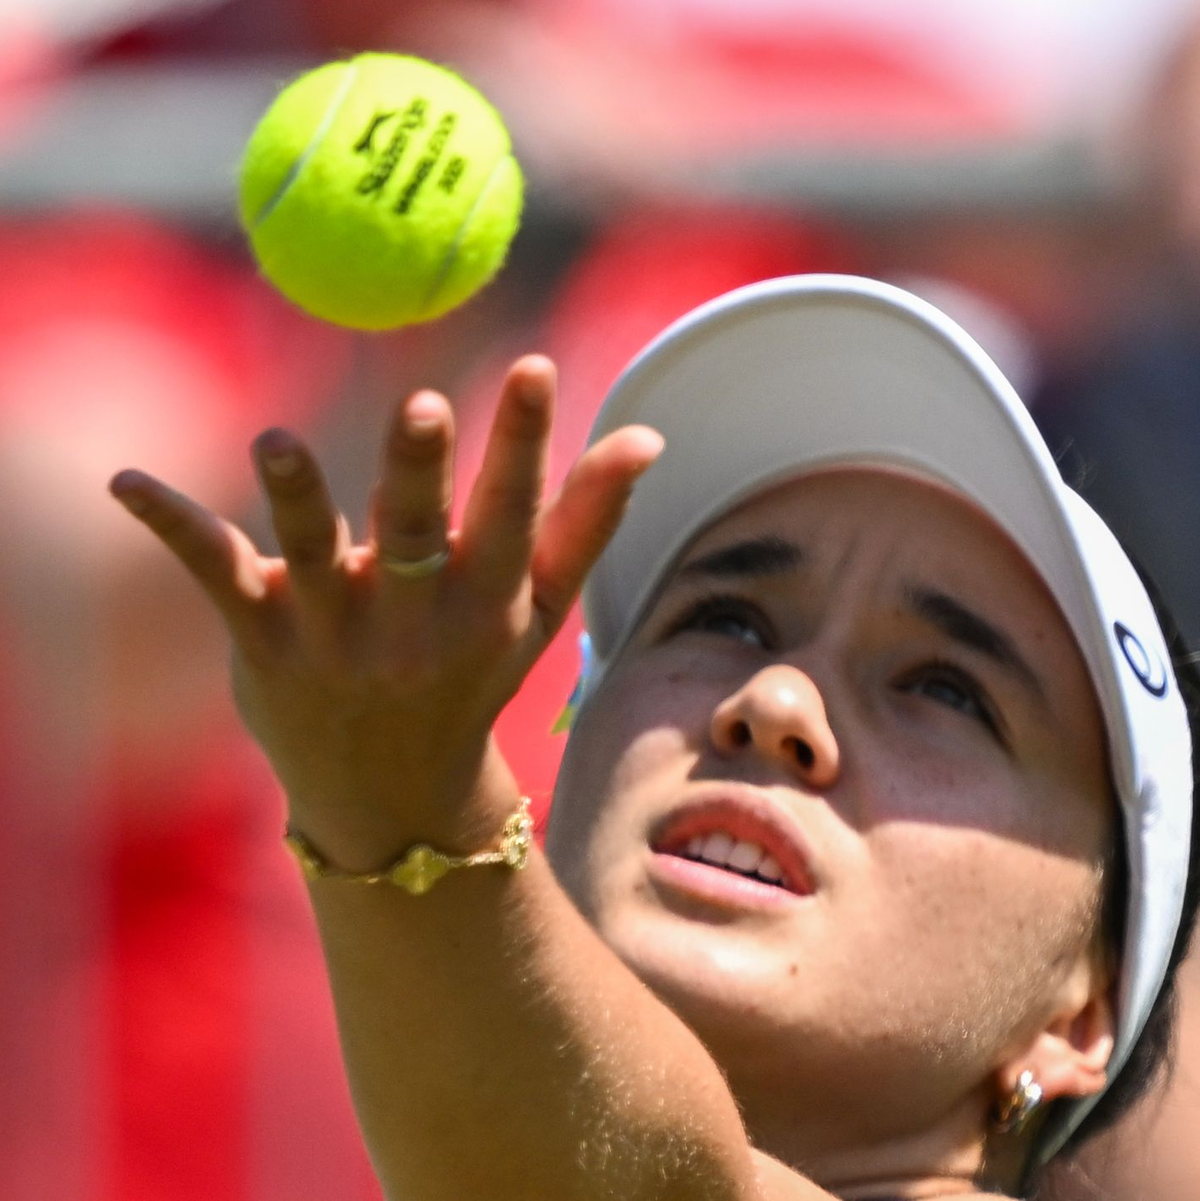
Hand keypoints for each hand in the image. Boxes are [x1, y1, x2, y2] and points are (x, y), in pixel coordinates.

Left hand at [109, 355, 661, 861]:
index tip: (535, 369)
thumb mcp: (541, 610)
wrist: (392, 791)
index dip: (525, 443)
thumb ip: (587, 519)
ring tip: (276, 442)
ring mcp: (334, 635)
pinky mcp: (263, 642)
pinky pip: (217, 576)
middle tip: (423, 408)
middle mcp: (413, 622)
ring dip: (296, 499)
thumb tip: (646, 434)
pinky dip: (171, 526)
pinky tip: (123, 483)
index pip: (512, 515)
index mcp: (486, 603)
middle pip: (415, 535)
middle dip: (420, 472)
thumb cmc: (472, 676)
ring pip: (311, 556)